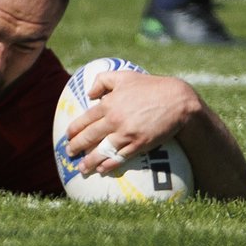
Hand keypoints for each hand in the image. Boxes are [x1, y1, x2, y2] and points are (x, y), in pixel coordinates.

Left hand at [64, 72, 197, 174]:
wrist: (178, 101)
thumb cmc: (150, 86)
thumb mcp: (123, 76)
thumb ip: (102, 81)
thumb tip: (89, 94)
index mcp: (108, 104)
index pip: (85, 120)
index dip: (74, 130)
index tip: (67, 136)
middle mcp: (114, 120)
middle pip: (90, 136)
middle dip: (76, 146)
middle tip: (68, 153)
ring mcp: (127, 133)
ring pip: (103, 150)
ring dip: (90, 160)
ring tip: (82, 168)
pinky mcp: (140, 144)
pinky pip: (121, 156)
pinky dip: (109, 164)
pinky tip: (101, 169)